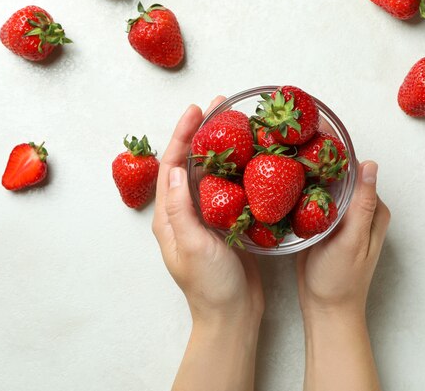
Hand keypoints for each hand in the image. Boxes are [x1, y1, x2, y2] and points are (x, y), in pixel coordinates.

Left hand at [152, 97, 263, 324]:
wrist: (232, 315)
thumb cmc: (210, 286)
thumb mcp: (193, 247)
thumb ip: (181, 209)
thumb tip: (177, 168)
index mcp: (170, 217)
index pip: (172, 166)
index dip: (182, 136)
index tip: (196, 111)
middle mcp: (185, 213)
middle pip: (191, 163)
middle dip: (202, 134)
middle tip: (220, 108)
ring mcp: (207, 218)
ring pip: (212, 173)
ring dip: (222, 147)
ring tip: (236, 124)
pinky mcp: (227, 224)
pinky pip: (230, 189)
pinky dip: (239, 169)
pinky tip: (253, 158)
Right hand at [297, 161, 389, 390]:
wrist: (324, 309)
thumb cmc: (341, 280)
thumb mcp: (353, 240)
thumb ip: (362, 204)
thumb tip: (370, 165)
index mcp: (373, 210)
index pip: (357, 171)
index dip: (337, 154)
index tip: (314, 137)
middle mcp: (359, 211)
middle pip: (339, 177)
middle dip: (319, 161)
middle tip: (292, 145)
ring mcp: (339, 218)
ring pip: (324, 188)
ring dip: (308, 175)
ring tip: (283, 158)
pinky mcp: (321, 226)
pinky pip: (312, 202)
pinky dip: (300, 193)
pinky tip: (283, 185)